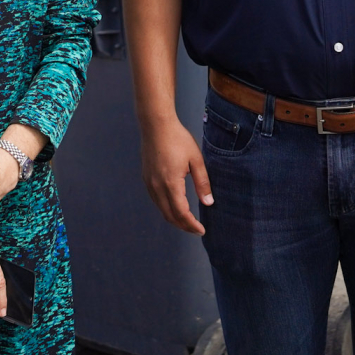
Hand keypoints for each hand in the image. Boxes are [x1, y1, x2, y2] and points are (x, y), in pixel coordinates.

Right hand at [140, 118, 212, 234]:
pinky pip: (156, 200)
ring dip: (174, 218)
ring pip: (161, 209)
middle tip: (196, 229)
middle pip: (169, 215)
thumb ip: (202, 183)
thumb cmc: (178, 139)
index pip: (181, 213)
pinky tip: (174, 206)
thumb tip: (208, 203)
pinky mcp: (146, 178)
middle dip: (183, 226)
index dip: (192, 225)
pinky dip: (165, 208)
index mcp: (171, 183)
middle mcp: (157, 186)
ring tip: (187, 221)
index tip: (202, 230)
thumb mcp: (196, 160)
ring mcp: (149, 183)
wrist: (156, 125)